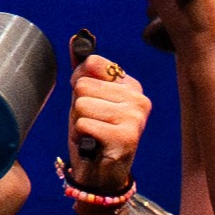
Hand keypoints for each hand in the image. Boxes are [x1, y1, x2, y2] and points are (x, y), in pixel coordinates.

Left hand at [65, 54, 146, 197]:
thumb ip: (83, 70)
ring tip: (92, 135)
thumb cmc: (94, 135)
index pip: (91, 64)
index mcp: (131, 85)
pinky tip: (94, 145)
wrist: (101, 176)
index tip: (90, 102)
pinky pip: (84, 123)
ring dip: (78, 122)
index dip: (79, 83)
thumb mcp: (87, 98)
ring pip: (81, 104)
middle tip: (91, 124)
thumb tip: (76, 38)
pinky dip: (82, 136)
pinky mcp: (126, 138)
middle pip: (83, 85)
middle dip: (77, 107)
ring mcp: (135, 118)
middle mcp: (139, 98)